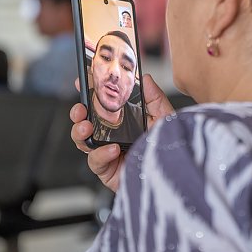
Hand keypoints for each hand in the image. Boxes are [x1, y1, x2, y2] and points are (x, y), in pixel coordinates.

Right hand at [70, 74, 173, 191]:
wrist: (174, 172)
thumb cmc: (168, 147)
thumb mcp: (164, 117)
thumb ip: (154, 97)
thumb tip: (145, 79)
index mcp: (122, 122)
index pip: (100, 107)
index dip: (88, 95)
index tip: (81, 83)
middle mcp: (112, 137)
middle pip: (85, 123)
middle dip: (77, 115)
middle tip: (80, 109)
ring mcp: (107, 154)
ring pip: (83, 143)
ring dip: (80, 133)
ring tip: (87, 127)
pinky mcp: (108, 171)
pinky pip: (96, 162)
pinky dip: (101, 154)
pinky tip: (111, 149)